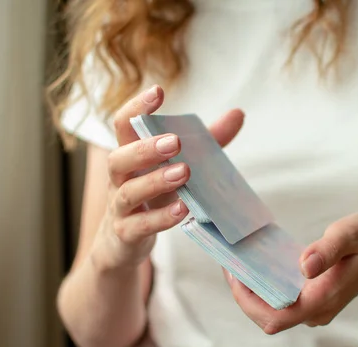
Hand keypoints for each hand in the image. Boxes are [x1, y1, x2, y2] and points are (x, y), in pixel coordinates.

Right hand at [93, 85, 244, 269]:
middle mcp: (120, 179)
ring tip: (184, 172)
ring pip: (128, 192)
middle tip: (175, 141)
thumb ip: (205, 143)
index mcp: (130, 156)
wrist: (123, 243)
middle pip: (119, 158)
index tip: (158, 92)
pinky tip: (182, 210)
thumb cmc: (153, 197)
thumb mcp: (176, 168)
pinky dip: (160, 218)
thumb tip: (238, 114)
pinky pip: (139, 226)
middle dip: (146, 148)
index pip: (124, 125)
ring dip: (155, 181)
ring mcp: (120, 208)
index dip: (137, 107)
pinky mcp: (126, 234)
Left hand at [223, 214, 357, 333]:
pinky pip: (280, 305)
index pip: (276, 315)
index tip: (235, 273)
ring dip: (251, 294)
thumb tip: (304, 266)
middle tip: (231, 266)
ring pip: (272, 314)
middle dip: (244, 297)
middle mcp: (317, 312)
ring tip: (239, 265)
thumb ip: (328, 249)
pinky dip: (263, 291)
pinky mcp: (311, 304)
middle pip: (268, 319)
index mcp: (324, 298)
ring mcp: (314, 311)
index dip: (248, 300)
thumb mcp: (351, 234)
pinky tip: (256, 269)